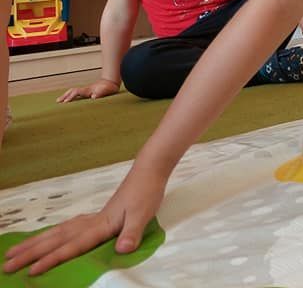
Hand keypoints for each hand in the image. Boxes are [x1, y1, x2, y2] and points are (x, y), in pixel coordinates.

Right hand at [3, 164, 165, 275]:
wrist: (149, 170)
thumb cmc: (147, 192)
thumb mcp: (144, 214)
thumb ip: (132, 233)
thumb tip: (122, 249)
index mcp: (100, 226)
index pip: (72, 247)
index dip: (52, 260)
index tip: (31, 272)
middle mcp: (91, 222)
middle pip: (55, 240)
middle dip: (31, 254)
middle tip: (6, 265)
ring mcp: (92, 218)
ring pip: (57, 233)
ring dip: (36, 243)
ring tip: (14, 251)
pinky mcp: (97, 215)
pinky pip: (66, 228)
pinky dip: (52, 234)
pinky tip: (49, 237)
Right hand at [57, 79, 119, 102]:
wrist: (112, 82)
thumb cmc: (110, 87)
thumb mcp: (107, 91)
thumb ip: (101, 93)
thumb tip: (93, 97)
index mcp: (88, 90)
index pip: (76, 92)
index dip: (70, 97)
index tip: (65, 103)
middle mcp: (85, 90)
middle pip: (72, 91)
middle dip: (64, 96)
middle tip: (57, 101)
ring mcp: (86, 90)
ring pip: (74, 92)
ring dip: (67, 95)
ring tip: (60, 101)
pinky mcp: (88, 92)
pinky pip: (77, 94)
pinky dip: (72, 96)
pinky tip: (70, 100)